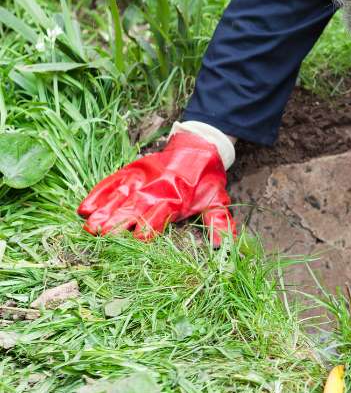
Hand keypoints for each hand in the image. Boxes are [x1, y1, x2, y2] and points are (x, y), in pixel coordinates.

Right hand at [77, 132, 234, 246]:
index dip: (150, 227)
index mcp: (177, 199)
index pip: (161, 215)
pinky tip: (85, 207)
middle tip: (102, 235)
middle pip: (135, 207)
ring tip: (90, 226)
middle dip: (119, 222)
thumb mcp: (216, 200)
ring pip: (120, 196)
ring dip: (105, 211)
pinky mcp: (131, 170)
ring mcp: (141, 179)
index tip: (138, 239)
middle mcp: (156, 189)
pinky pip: (112, 182)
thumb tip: (223, 245)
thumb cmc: (206, 179)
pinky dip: (99, 193)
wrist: (199, 146)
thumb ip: (218, 223)